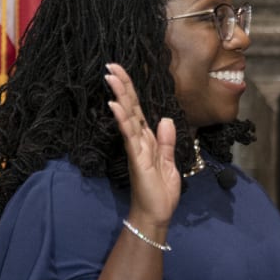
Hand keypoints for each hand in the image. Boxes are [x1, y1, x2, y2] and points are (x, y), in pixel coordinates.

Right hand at [104, 63, 178, 229]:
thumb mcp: (169, 162)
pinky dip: (123, 119)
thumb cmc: (161, 191)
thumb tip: (164, 118)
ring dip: (120, 96)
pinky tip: (115, 105)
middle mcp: (139, 140)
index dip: (131, 92)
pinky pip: (129, 135)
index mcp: (148, 140)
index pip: (139, 110)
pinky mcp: (137, 158)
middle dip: (122, 86)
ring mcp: (136, 148)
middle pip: (130, 108)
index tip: (122, 72)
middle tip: (111, 65)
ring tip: (110, 76)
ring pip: (128, 117)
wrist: (157, 214)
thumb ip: (166, 141)